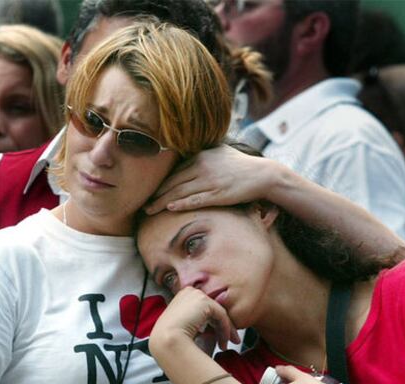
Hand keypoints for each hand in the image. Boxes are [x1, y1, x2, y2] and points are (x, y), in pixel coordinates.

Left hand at [144, 145, 268, 213]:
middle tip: (142, 204)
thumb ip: (204, 153)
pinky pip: (195, 200)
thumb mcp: (220, 152)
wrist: (262, 175)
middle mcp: (203, 166)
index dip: (159, 183)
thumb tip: (190, 155)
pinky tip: (169, 208)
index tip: (148, 192)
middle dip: (156, 194)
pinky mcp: (218, 194)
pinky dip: (181, 204)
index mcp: (200, 156)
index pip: (174, 171)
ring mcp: (210, 181)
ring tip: (149, 210)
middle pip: (173, 182)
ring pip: (180, 192)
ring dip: (162, 202)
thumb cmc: (241, 165)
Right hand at [149, 286, 239, 356]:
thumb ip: (196, 322)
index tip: (217, 337)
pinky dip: (225, 330)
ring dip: (225, 330)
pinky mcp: (204, 301)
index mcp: (182, 296)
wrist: (166, 340)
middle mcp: (189, 292)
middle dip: (221, 326)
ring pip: (218, 313)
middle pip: (212, 310)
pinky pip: (221, 316)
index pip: (203, 308)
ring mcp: (196, 295)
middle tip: (225, 341)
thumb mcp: (183, 326)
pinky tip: (224, 341)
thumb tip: (212, 330)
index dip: (212, 323)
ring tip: (225, 344)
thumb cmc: (170, 339)